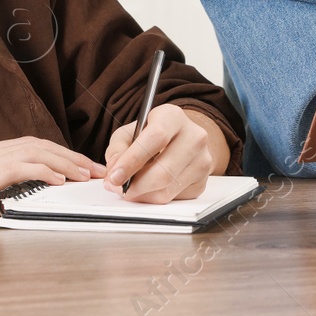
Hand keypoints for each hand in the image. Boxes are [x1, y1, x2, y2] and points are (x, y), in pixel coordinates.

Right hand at [0, 137, 103, 213]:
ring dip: (67, 162)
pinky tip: (61, 180)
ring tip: (89, 175)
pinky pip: (20, 168)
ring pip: (37, 153)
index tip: (82, 166)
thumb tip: (0, 193)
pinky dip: (45, 171)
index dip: (60, 154)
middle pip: (42, 146)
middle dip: (74, 157)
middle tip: (99, 169)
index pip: (33, 147)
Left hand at [104, 105, 227, 203]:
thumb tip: (114, 170)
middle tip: (117, 188)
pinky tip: (147, 187)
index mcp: (173, 117)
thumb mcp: (130, 132)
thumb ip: (117, 148)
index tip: (115, 176)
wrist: (182, 139)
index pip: (156, 138)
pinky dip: (153, 198)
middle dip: (134, 186)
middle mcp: (194, 137)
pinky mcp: (202, 182)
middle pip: (163, 172)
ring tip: (130, 187)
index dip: (132, 160)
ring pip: (166, 190)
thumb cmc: (152, 135)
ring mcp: (202, 161)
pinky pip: (172, 199)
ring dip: (141, 194)